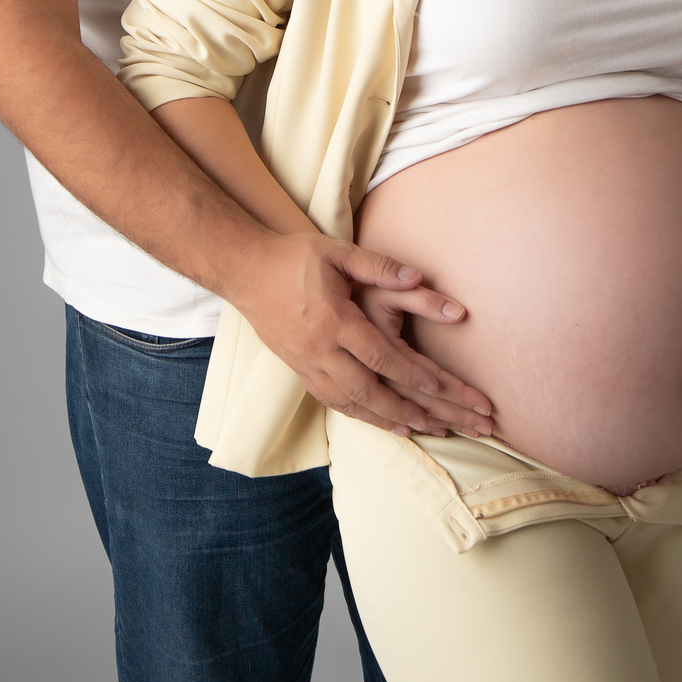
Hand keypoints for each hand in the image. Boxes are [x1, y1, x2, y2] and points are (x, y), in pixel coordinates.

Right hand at [233, 230, 494, 437]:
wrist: (245, 270)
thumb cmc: (293, 256)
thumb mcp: (338, 253)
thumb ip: (379, 267)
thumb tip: (417, 275)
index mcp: (333, 319)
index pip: (378, 354)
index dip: (409, 373)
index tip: (436, 387)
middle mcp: (319, 348)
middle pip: (365, 389)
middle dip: (400, 408)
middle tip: (431, 421)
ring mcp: (305, 362)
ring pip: (346, 401)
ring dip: (379, 417)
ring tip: (408, 428)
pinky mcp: (296, 367)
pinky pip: (327, 399)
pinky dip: (353, 412)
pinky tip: (370, 416)